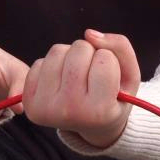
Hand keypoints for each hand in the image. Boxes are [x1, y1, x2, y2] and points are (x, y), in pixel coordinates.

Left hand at [22, 30, 140, 147]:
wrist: (90, 125)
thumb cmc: (113, 97)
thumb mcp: (130, 77)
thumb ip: (121, 47)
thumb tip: (89, 34)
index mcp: (99, 111)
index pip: (104, 59)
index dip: (110, 61)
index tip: (108, 81)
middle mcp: (70, 111)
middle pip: (80, 50)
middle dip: (90, 54)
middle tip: (92, 76)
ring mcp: (46, 107)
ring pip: (58, 51)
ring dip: (70, 56)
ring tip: (77, 77)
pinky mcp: (29, 101)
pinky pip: (40, 62)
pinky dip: (53, 65)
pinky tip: (61, 83)